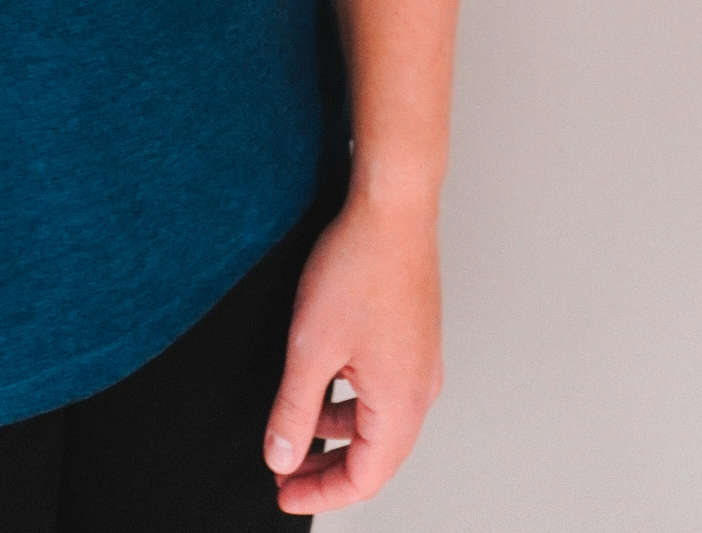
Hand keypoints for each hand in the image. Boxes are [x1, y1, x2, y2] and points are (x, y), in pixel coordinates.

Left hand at [262, 194, 442, 510]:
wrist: (392, 206)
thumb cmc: (358, 268)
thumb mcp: (310, 347)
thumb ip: (293, 410)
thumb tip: (280, 457)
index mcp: (402, 405)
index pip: (364, 479)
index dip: (320, 495)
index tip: (282, 492)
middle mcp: (421, 391)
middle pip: (375, 458)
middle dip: (327, 469)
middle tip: (283, 469)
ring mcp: (421, 364)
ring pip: (378, 424)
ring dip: (336, 433)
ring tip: (294, 428)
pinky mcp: (413, 339)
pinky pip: (383, 392)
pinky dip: (350, 402)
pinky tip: (320, 386)